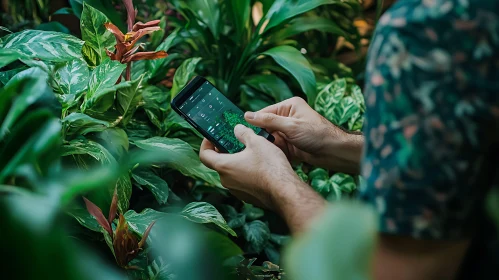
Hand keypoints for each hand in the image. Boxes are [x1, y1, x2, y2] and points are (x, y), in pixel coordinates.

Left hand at [199, 124, 326, 232]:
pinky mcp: (248, 197)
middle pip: (219, 164)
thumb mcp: (257, 142)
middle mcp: (227, 181)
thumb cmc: (270, 166)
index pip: (204, 155)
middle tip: (234, 141)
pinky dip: (246, 173)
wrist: (285, 191)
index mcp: (224, 166)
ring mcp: (237, 191)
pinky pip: (242, 182)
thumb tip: (237, 129)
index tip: (211, 137)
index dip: (206, 144)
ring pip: (232, 173)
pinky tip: (260, 166)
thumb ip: (243, 133)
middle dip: (225, 151)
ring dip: (237, 162)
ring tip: (250, 152)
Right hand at [244, 97, 362, 173]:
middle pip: (265, 127)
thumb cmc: (317, 134)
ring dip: (265, 146)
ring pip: (269, 139)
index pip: (264, 113)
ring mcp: (288, 132)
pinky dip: (272, 153)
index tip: (239, 131)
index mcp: (288, 106)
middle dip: (259, 137)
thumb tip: (247, 116)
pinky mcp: (290, 145)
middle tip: (246, 145)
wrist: (334, 152)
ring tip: (256, 153)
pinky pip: (276, 148)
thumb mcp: (291, 126)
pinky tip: (266, 158)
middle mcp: (287, 118)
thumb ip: (268, 121)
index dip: (253, 123)